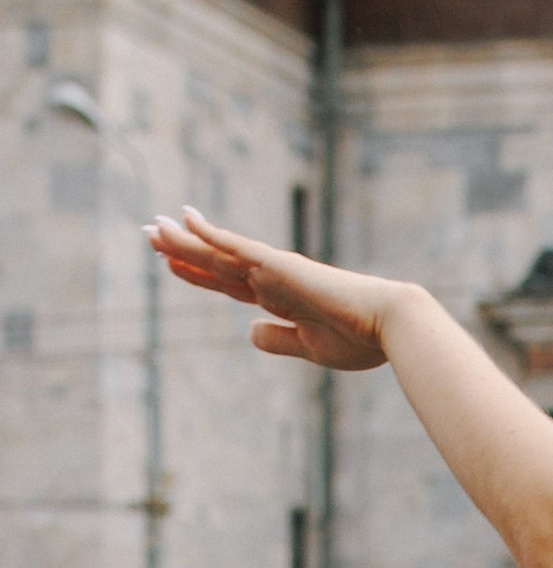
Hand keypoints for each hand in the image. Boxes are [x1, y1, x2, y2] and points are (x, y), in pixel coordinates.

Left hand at [143, 206, 403, 371]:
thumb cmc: (360, 340)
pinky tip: (187, 219)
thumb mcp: (309, 348)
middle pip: (214, 262)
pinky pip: (238, 247)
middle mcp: (272, 279)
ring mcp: (274, 271)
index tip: (169, 262)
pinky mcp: (281, 267)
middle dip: (180, 249)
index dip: (196, 272)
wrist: (390, 326)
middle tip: (147, 232)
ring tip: (151, 226)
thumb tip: (249, 332)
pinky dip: (211, 234)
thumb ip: (278, 339)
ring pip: (217, 252)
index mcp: (279, 298)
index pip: (226, 283)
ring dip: (183, 240)